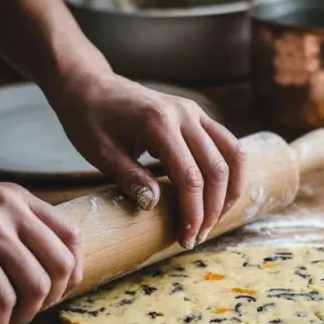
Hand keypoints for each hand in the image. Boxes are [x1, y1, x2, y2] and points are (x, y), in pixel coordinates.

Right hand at [0, 177, 81, 323]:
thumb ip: (10, 224)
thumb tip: (35, 263)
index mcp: (20, 199)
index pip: (71, 235)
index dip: (74, 271)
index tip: (58, 292)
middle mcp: (12, 209)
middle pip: (60, 264)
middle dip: (52, 299)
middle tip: (28, 313)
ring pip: (35, 284)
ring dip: (24, 316)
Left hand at [49, 72, 246, 248]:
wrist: (89, 86)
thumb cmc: (90, 119)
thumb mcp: (101, 153)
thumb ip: (130, 178)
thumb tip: (154, 206)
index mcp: (159, 123)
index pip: (190, 177)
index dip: (193, 212)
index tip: (186, 237)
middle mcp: (185, 114)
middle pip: (217, 169)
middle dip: (213, 209)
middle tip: (197, 236)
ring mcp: (195, 112)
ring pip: (233, 155)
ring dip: (231, 191)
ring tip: (215, 219)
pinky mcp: (198, 116)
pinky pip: (227, 144)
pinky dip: (229, 172)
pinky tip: (218, 195)